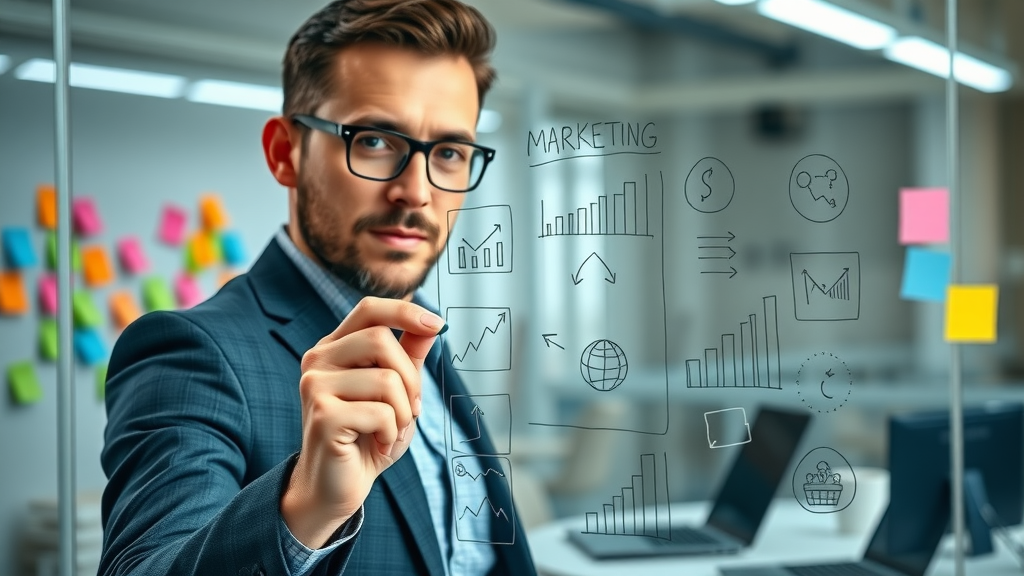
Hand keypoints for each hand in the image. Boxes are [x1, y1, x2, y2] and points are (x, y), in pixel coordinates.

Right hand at [281, 297, 444, 547]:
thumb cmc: (368, 437)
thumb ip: (409, 357)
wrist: (338, 486)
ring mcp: (315, 386)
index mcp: (334, 348)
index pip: (369, 310)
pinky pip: (381, 412)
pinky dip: (392, 432)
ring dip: (402, 412)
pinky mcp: (323, 415)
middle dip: (410, 378)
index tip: (438, 325)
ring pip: (386, 379)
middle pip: (381, 340)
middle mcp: (318, 360)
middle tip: (410, 408)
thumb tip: (432, 325)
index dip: (404, 311)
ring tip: (389, 429)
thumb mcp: (397, 393)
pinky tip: (377, 443)